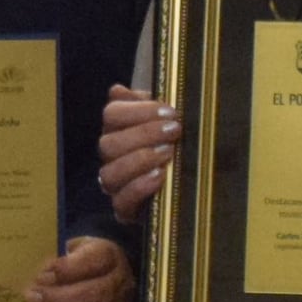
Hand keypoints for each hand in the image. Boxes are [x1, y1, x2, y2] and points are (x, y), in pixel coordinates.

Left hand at [29, 234, 134, 301]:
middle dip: (61, 299)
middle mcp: (121, 284)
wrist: (93, 281)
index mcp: (110, 255)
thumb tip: (38, 279)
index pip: (99, 258)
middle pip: (98, 293)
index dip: (70, 267)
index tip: (44, 273)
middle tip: (33, 299)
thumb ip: (54, 261)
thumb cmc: (73, 264)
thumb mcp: (65, 252)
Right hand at [98, 88, 180, 223]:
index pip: (112, 114)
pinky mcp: (124, 210)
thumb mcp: (167, 121)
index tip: (171, 112)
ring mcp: (115, 184)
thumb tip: (119, 91)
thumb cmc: (178, 145)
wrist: (192, 186)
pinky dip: (139, 187)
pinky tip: (160, 176)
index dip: (139, 111)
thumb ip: (147, 103)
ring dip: (140, 160)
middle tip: (174, 131)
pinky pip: (120, 202)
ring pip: (109, 172)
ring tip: (168, 154)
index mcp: (117, 130)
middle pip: (108, 143)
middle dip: (143, 135)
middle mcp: (110, 156)